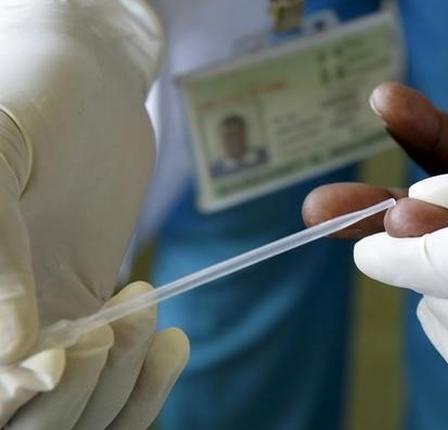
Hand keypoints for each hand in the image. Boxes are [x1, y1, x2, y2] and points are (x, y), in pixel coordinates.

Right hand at [0, 1, 188, 426]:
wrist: (86, 87)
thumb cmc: (26, 103)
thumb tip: (17, 347)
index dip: (10, 393)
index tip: (61, 354)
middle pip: (25, 418)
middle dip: (70, 395)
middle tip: (100, 336)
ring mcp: (39, 332)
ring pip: (77, 413)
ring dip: (116, 386)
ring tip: (139, 312)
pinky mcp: (89, 320)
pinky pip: (117, 385)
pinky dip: (147, 382)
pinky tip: (168, 340)